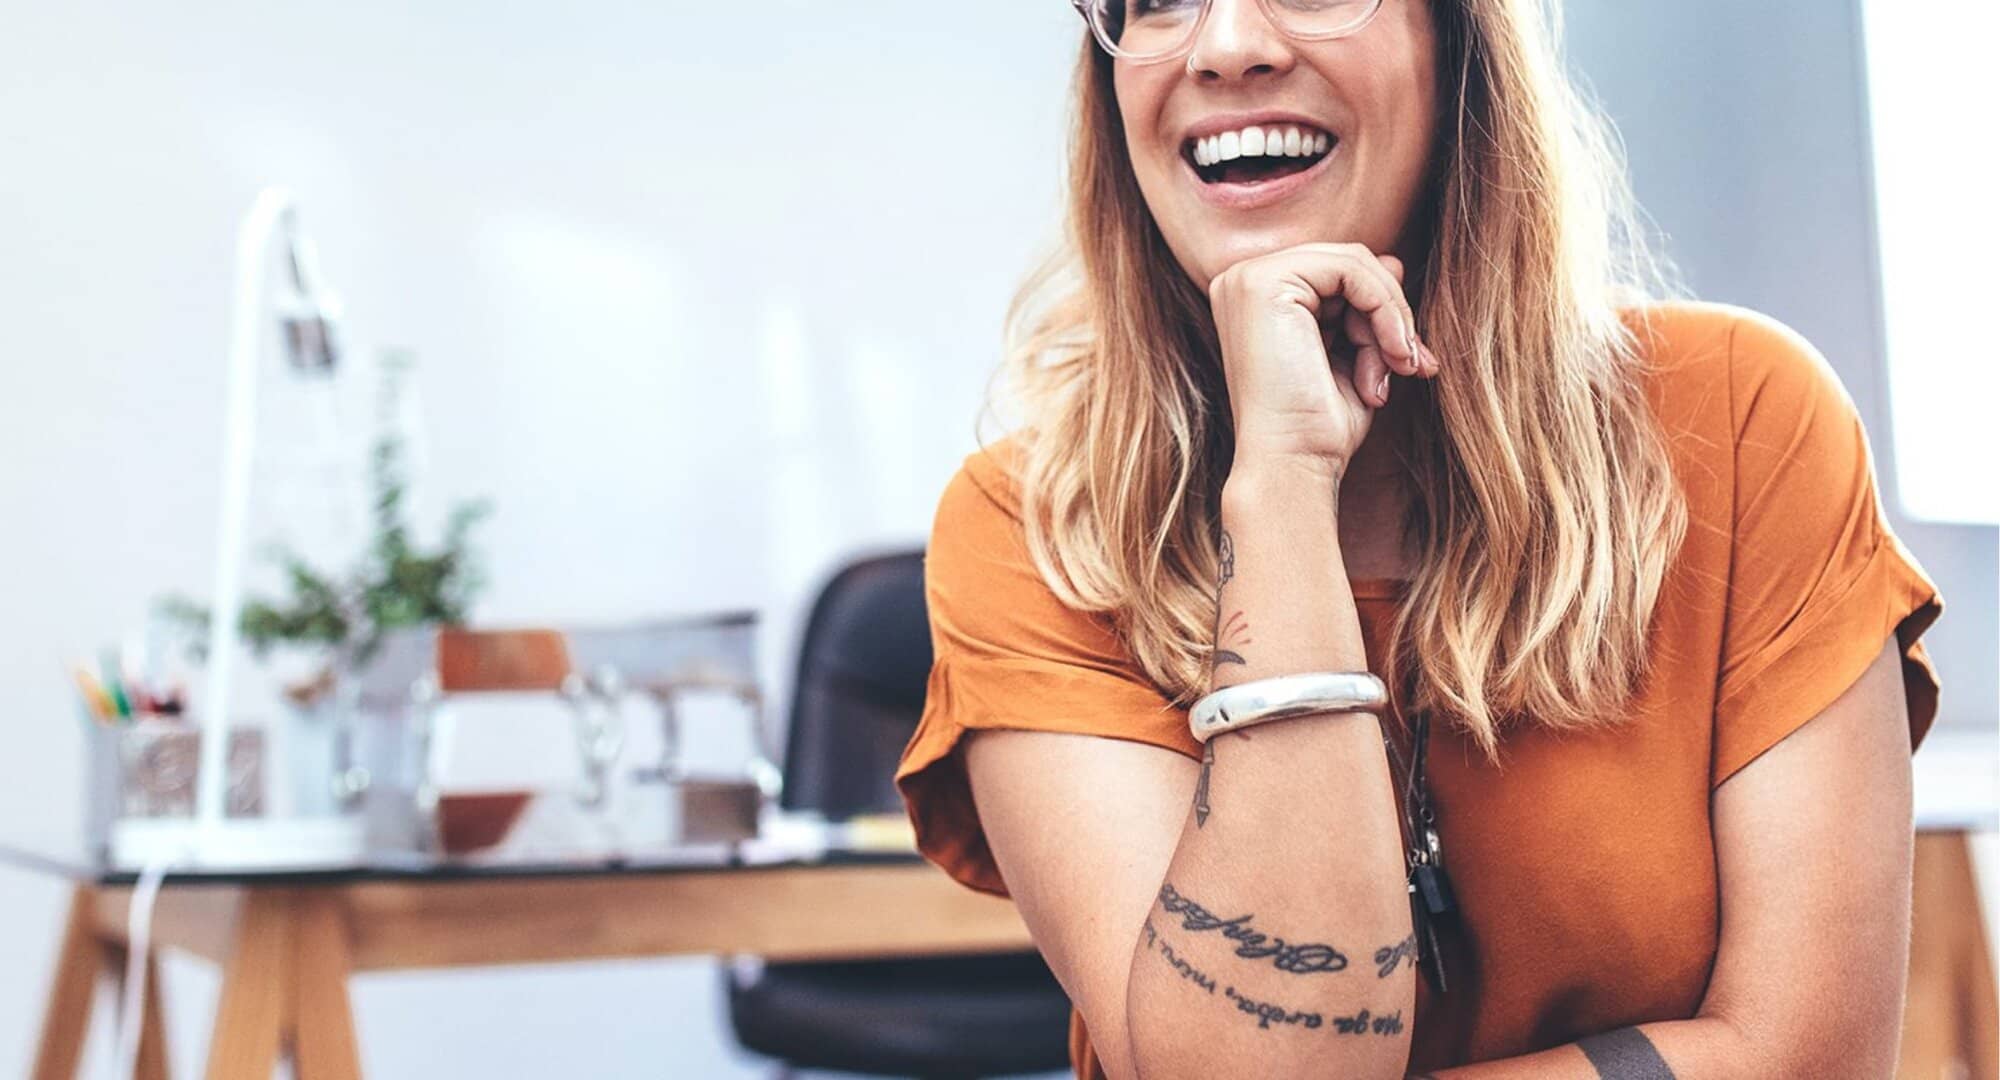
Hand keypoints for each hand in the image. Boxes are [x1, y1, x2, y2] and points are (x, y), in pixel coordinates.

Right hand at [1207, 243, 1437, 472]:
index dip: (1382, 311)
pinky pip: (1352, 269)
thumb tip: (1393, 261)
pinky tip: (1392, 356)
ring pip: (1354, 263)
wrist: (1292, 464)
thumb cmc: (1318, 426)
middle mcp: (1240, 281)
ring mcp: (1247, 278)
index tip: (1412, 361)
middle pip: (1346, 264)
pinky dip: (1386, 310)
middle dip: (1391, 314)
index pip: (1335, 274)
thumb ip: (1365, 306)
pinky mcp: (1263, 282)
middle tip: (1414, 365)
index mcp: (1253, 299)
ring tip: (1399, 368)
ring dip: (1391, 318)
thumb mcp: (1352, 356)